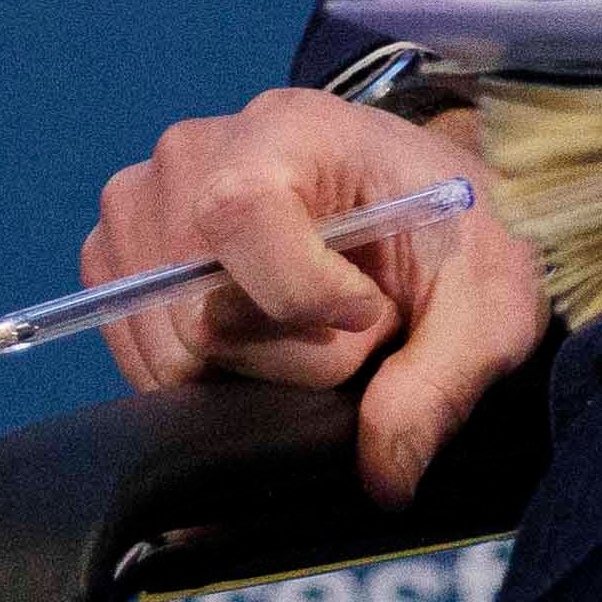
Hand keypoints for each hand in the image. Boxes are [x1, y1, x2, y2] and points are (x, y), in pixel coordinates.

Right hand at [85, 90, 542, 506]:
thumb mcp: (487, 300)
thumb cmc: (447, 231)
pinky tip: (261, 338)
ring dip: (248, 372)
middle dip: (289, 357)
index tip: (370, 312)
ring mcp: (140, 205)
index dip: (302, 294)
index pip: (239, 213)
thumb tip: (382, 473)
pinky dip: (207, 375)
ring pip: (168, 351)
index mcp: (288, 128)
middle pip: (201, 314)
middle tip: (353, 329)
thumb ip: (439, 381)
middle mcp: (192, 154)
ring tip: (308, 327)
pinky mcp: (114, 258)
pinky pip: (140, 359)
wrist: (411, 201)